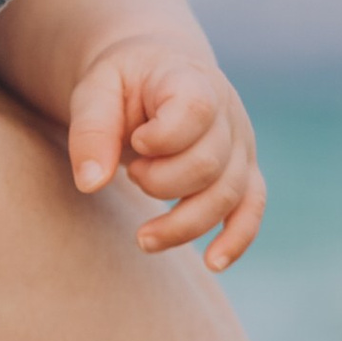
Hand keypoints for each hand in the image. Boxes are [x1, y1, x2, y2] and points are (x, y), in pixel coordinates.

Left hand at [66, 46, 265, 268]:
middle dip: (160, 183)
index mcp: (193, 81)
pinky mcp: (242, 173)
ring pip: (227, 196)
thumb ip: (91, 131)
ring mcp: (240, 146)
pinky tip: (213, 263)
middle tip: (132, 174)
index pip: (196, 111)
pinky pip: (250, 209)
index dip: (162, 137)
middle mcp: (228, 113)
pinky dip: (236, 239)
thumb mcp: (95, 91)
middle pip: (208, 164)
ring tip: (143, 238)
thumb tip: (91, 184)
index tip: (136, 141)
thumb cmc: (122, 84)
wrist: (152, 76)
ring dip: (183, 224)